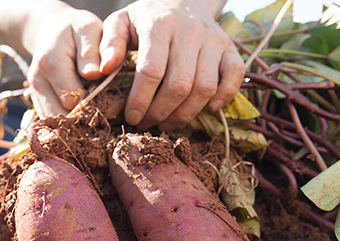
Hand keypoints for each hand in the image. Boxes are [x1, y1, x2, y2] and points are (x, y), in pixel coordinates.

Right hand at [26, 7, 107, 118]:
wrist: (52, 30)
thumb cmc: (76, 29)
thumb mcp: (88, 29)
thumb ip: (91, 51)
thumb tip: (95, 74)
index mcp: (51, 63)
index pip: (73, 99)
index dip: (94, 102)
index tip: (109, 97)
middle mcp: (38, 81)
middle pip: (62, 116)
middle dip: (84, 118)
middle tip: (104, 110)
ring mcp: (34, 93)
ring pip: (54, 124)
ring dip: (75, 124)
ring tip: (93, 114)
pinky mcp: (36, 101)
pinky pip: (51, 121)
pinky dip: (67, 123)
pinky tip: (82, 114)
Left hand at [100, 0, 244, 130]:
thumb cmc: (145, 18)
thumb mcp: (119, 22)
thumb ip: (108, 44)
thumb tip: (103, 69)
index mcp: (159, 26)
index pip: (151, 71)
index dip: (140, 100)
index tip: (130, 117)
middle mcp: (190, 32)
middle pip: (179, 85)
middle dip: (160, 112)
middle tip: (145, 124)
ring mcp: (213, 40)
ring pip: (205, 87)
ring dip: (185, 113)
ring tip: (166, 123)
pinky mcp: (230, 48)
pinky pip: (236, 76)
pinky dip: (225, 96)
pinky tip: (208, 109)